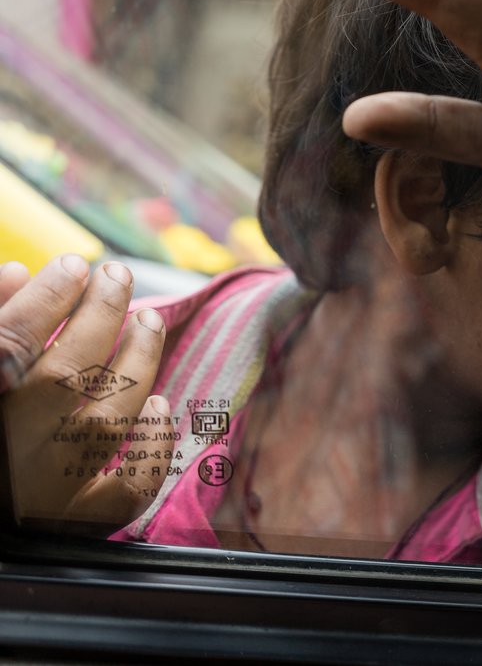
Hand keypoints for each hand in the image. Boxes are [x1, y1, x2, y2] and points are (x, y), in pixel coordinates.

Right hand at [0, 257, 171, 531]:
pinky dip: (151, 449)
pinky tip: (160, 409)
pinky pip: (125, 491)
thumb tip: (17, 272)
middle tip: (118, 275)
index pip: (15, 338)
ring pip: (108, 420)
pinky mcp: (71, 523)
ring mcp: (45, 490)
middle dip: (100, 314)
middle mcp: (11, 447)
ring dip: (137, 363)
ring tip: (149, 321)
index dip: (50, 294)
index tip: (75, 265)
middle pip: (66, 371)